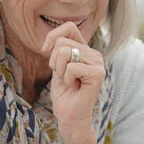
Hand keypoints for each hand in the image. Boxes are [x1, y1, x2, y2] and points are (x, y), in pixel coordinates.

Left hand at [42, 22, 105, 136]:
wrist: (69, 115)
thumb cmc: (64, 93)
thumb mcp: (58, 66)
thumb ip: (59, 50)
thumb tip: (51, 40)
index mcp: (85, 49)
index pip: (69, 28)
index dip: (53, 36)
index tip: (45, 50)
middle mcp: (94, 54)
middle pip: (62, 43)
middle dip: (54, 61)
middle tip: (64, 77)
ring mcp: (98, 63)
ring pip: (65, 53)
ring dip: (61, 71)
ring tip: (70, 82)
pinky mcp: (98, 73)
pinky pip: (71, 67)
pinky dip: (67, 79)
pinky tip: (75, 88)